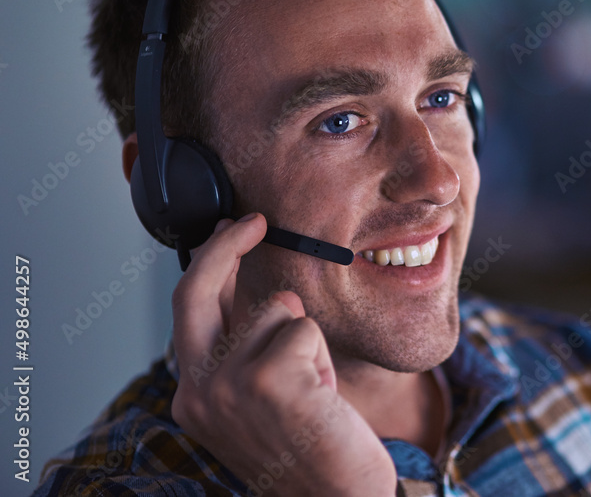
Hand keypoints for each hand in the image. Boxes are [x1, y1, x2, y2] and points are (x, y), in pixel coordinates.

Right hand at [170, 213, 397, 496]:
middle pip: (196, 289)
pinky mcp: (268, 380)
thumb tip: (247, 282)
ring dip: (307, 341)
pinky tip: (322, 399)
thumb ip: (246, 344)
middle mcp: (196, 391)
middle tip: (255, 222)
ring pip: (278, 309)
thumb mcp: (264, 394)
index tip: (232, 230)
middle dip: (226, 244)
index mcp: (192, 394)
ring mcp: (227, 386)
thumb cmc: (309, 446)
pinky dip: (324, 357)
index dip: (211, 261)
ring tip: (313, 390)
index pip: (188, 309)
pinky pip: (306, 329)